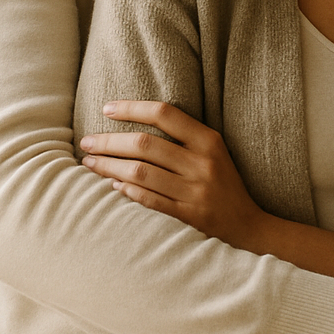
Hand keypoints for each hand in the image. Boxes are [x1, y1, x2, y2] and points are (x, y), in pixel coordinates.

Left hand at [80, 101, 264, 249]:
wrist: (247, 225)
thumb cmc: (223, 182)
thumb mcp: (212, 151)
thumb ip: (182, 136)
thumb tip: (131, 126)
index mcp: (208, 140)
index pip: (164, 114)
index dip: (132, 108)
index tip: (106, 109)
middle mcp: (202, 163)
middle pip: (144, 145)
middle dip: (108, 142)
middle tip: (86, 142)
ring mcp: (194, 191)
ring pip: (140, 173)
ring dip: (109, 167)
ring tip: (90, 163)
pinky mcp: (188, 216)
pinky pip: (148, 200)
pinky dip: (126, 192)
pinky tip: (111, 186)